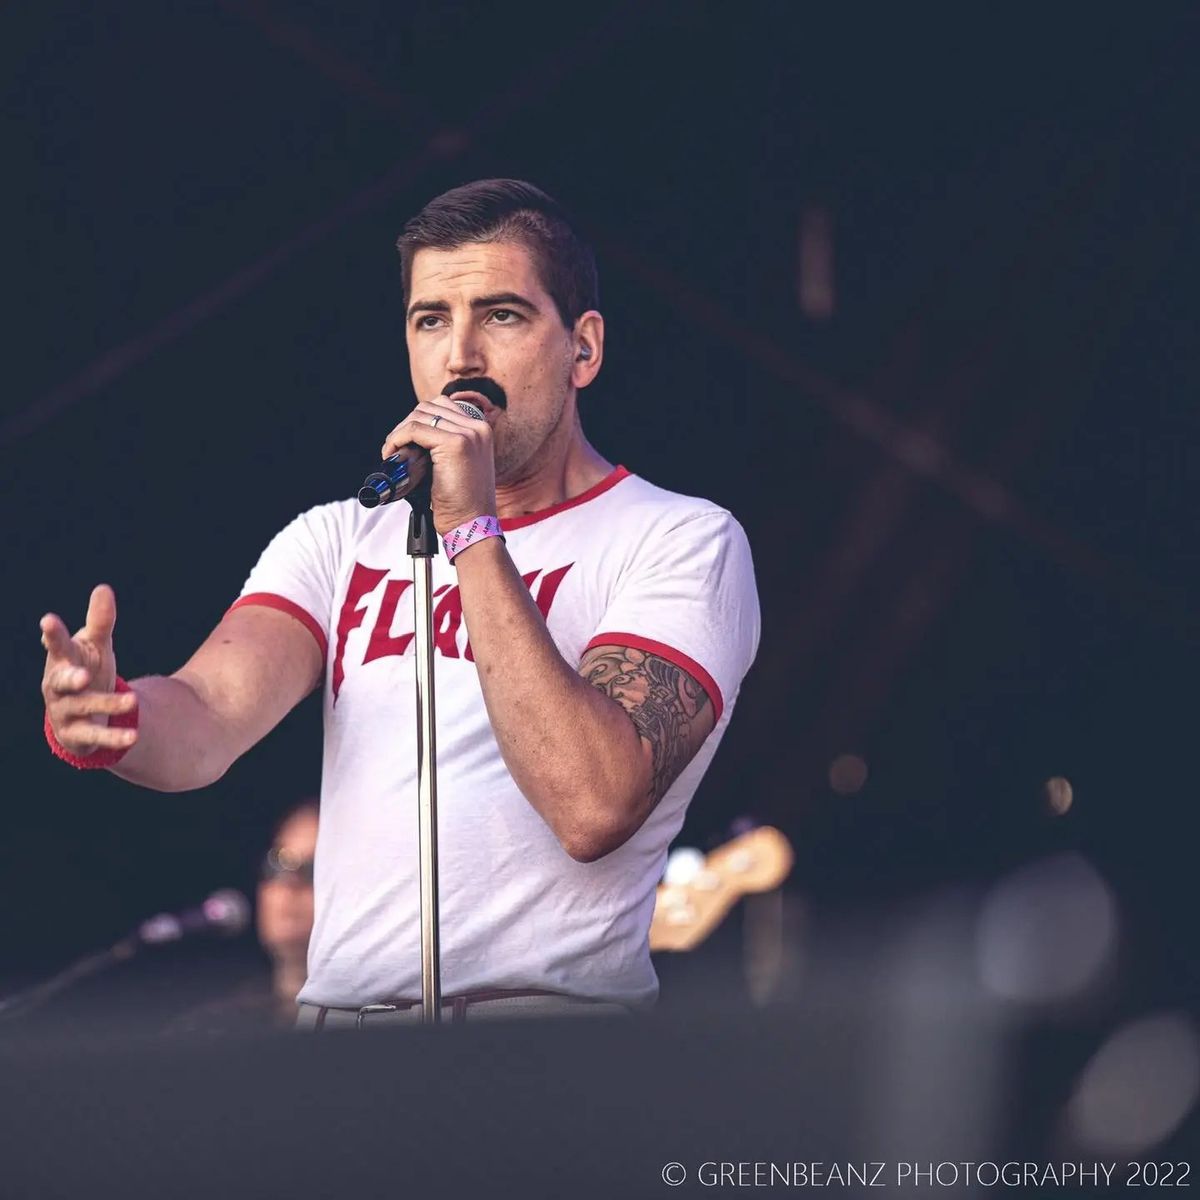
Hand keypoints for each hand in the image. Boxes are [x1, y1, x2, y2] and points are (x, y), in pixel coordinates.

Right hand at [40, 584, 136, 756]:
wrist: (81, 713)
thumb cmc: (85, 669)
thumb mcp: (95, 646)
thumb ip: (100, 622)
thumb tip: (103, 588)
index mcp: (63, 660)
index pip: (57, 645)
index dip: (53, 634)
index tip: (48, 621)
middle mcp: (58, 686)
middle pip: (61, 681)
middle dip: (70, 678)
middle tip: (83, 675)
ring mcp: (65, 711)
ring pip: (83, 707)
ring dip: (107, 704)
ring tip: (132, 701)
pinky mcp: (76, 734)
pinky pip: (95, 736)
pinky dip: (113, 737)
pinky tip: (133, 736)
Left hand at [381, 395, 497, 535]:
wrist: (472, 524)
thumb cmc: (463, 502)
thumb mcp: (460, 466)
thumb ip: (447, 445)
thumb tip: (416, 435)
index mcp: (481, 430)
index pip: (442, 406)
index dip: (418, 420)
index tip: (406, 441)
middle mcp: (478, 428)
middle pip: (429, 407)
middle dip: (407, 424)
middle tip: (396, 448)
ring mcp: (468, 434)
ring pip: (420, 416)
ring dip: (399, 431)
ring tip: (393, 452)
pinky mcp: (455, 444)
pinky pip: (414, 430)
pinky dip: (397, 439)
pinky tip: (393, 454)